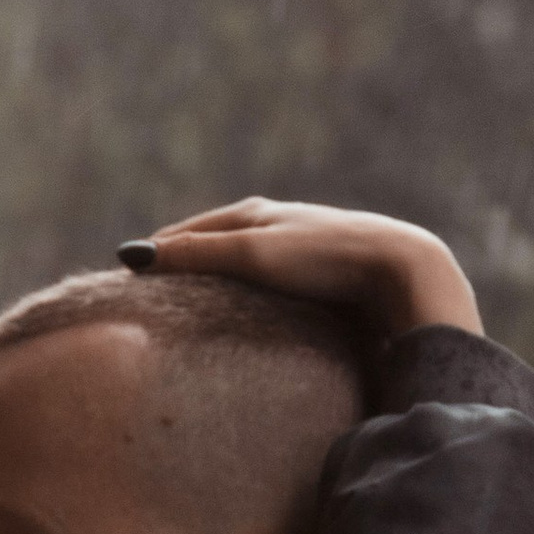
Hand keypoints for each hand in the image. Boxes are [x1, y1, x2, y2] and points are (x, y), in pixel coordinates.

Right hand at [132, 200, 480, 339]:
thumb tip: (130, 256)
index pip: (191, 231)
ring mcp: (308, 251)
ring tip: (199, 310)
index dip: (159, 250)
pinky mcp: (331, 279)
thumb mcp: (251, 254)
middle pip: (220, 244)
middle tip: (157, 292)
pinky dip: (255, 299)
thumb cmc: (326, 259)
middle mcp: (282, 225)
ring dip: (224, 283)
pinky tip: (256, 321)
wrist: (403, 271)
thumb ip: (193, 256)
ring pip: (252, 267)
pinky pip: (279, 288)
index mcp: (258, 213)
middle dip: (189, 263)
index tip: (129, 273)